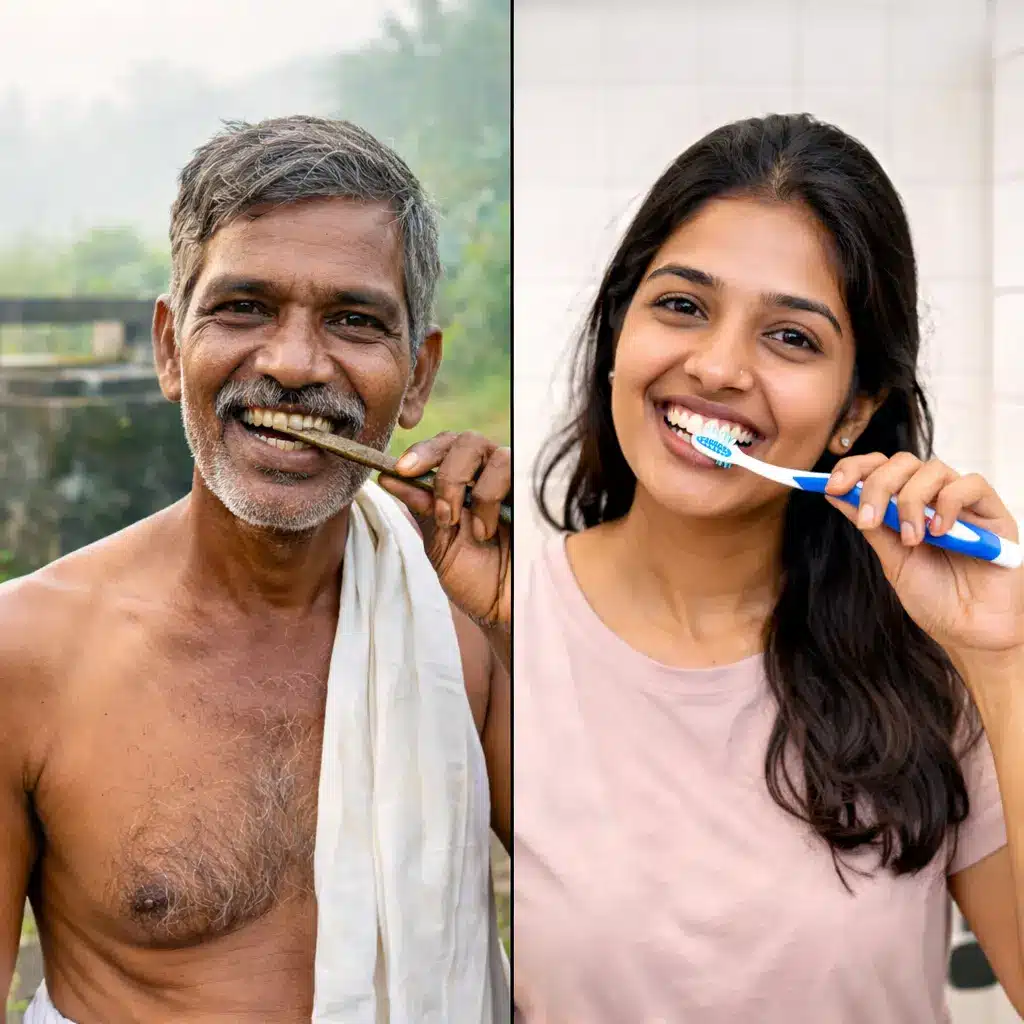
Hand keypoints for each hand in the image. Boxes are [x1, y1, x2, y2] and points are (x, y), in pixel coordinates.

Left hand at [378, 431, 509, 627]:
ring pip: (495, 455)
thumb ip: (421, 507)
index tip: (402, 470)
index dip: (424, 451)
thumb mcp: (439, 543)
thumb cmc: (474, 578)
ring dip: (474, 493)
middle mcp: (489, 477)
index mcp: (463, 483)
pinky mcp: (535, 494)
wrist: (505, 609)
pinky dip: (493, 499)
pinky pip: (517, 472)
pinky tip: (489, 531)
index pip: (445, 446)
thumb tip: (387, 477)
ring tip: (474, 531)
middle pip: (468, 441)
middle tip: (443, 512)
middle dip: (448, 473)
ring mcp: (515, 484)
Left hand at [823, 452, 1023, 657]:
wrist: (969, 631)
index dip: (854, 469)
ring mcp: (963, 503)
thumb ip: (872, 525)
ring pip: (932, 469)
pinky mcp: (993, 512)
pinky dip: (949, 504)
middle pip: (902, 462)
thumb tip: (836, 495)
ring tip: (912, 540)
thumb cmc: (933, 598)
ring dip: (911, 501)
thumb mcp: (892, 559)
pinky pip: (971, 485)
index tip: (831, 487)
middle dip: (877, 486)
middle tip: (869, 520)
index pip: (879, 468)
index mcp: (906, 506)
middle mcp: (934, 498)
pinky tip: (940, 534)